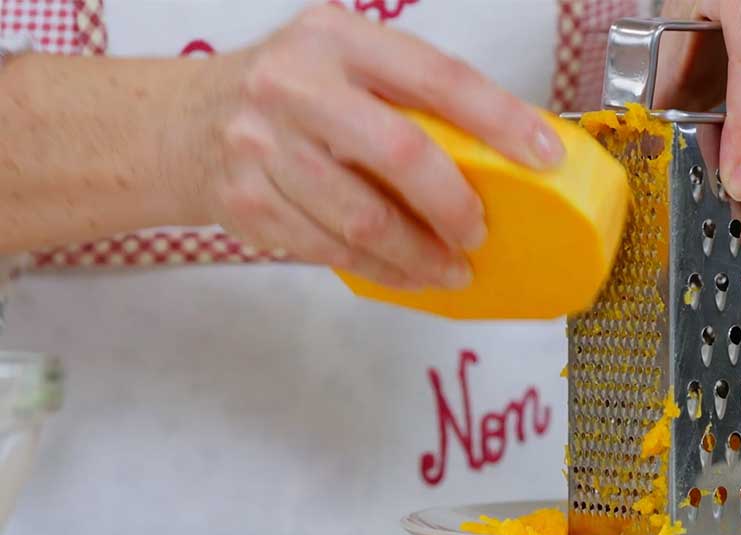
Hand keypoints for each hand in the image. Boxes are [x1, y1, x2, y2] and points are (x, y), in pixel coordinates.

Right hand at [182, 4, 564, 287]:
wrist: (181, 125)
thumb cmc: (288, 96)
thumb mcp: (341, 64)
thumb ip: (405, 96)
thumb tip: (500, 153)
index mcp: (337, 39)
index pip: (435, 76)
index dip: (498, 119)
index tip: (544, 156)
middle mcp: (295, 86)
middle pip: (399, 153)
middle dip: (453, 205)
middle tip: (480, 233)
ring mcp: (263, 147)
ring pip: (364, 220)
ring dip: (420, 256)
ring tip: (452, 269)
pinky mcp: (248, 204)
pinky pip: (333, 252)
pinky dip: (382, 271)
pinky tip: (408, 274)